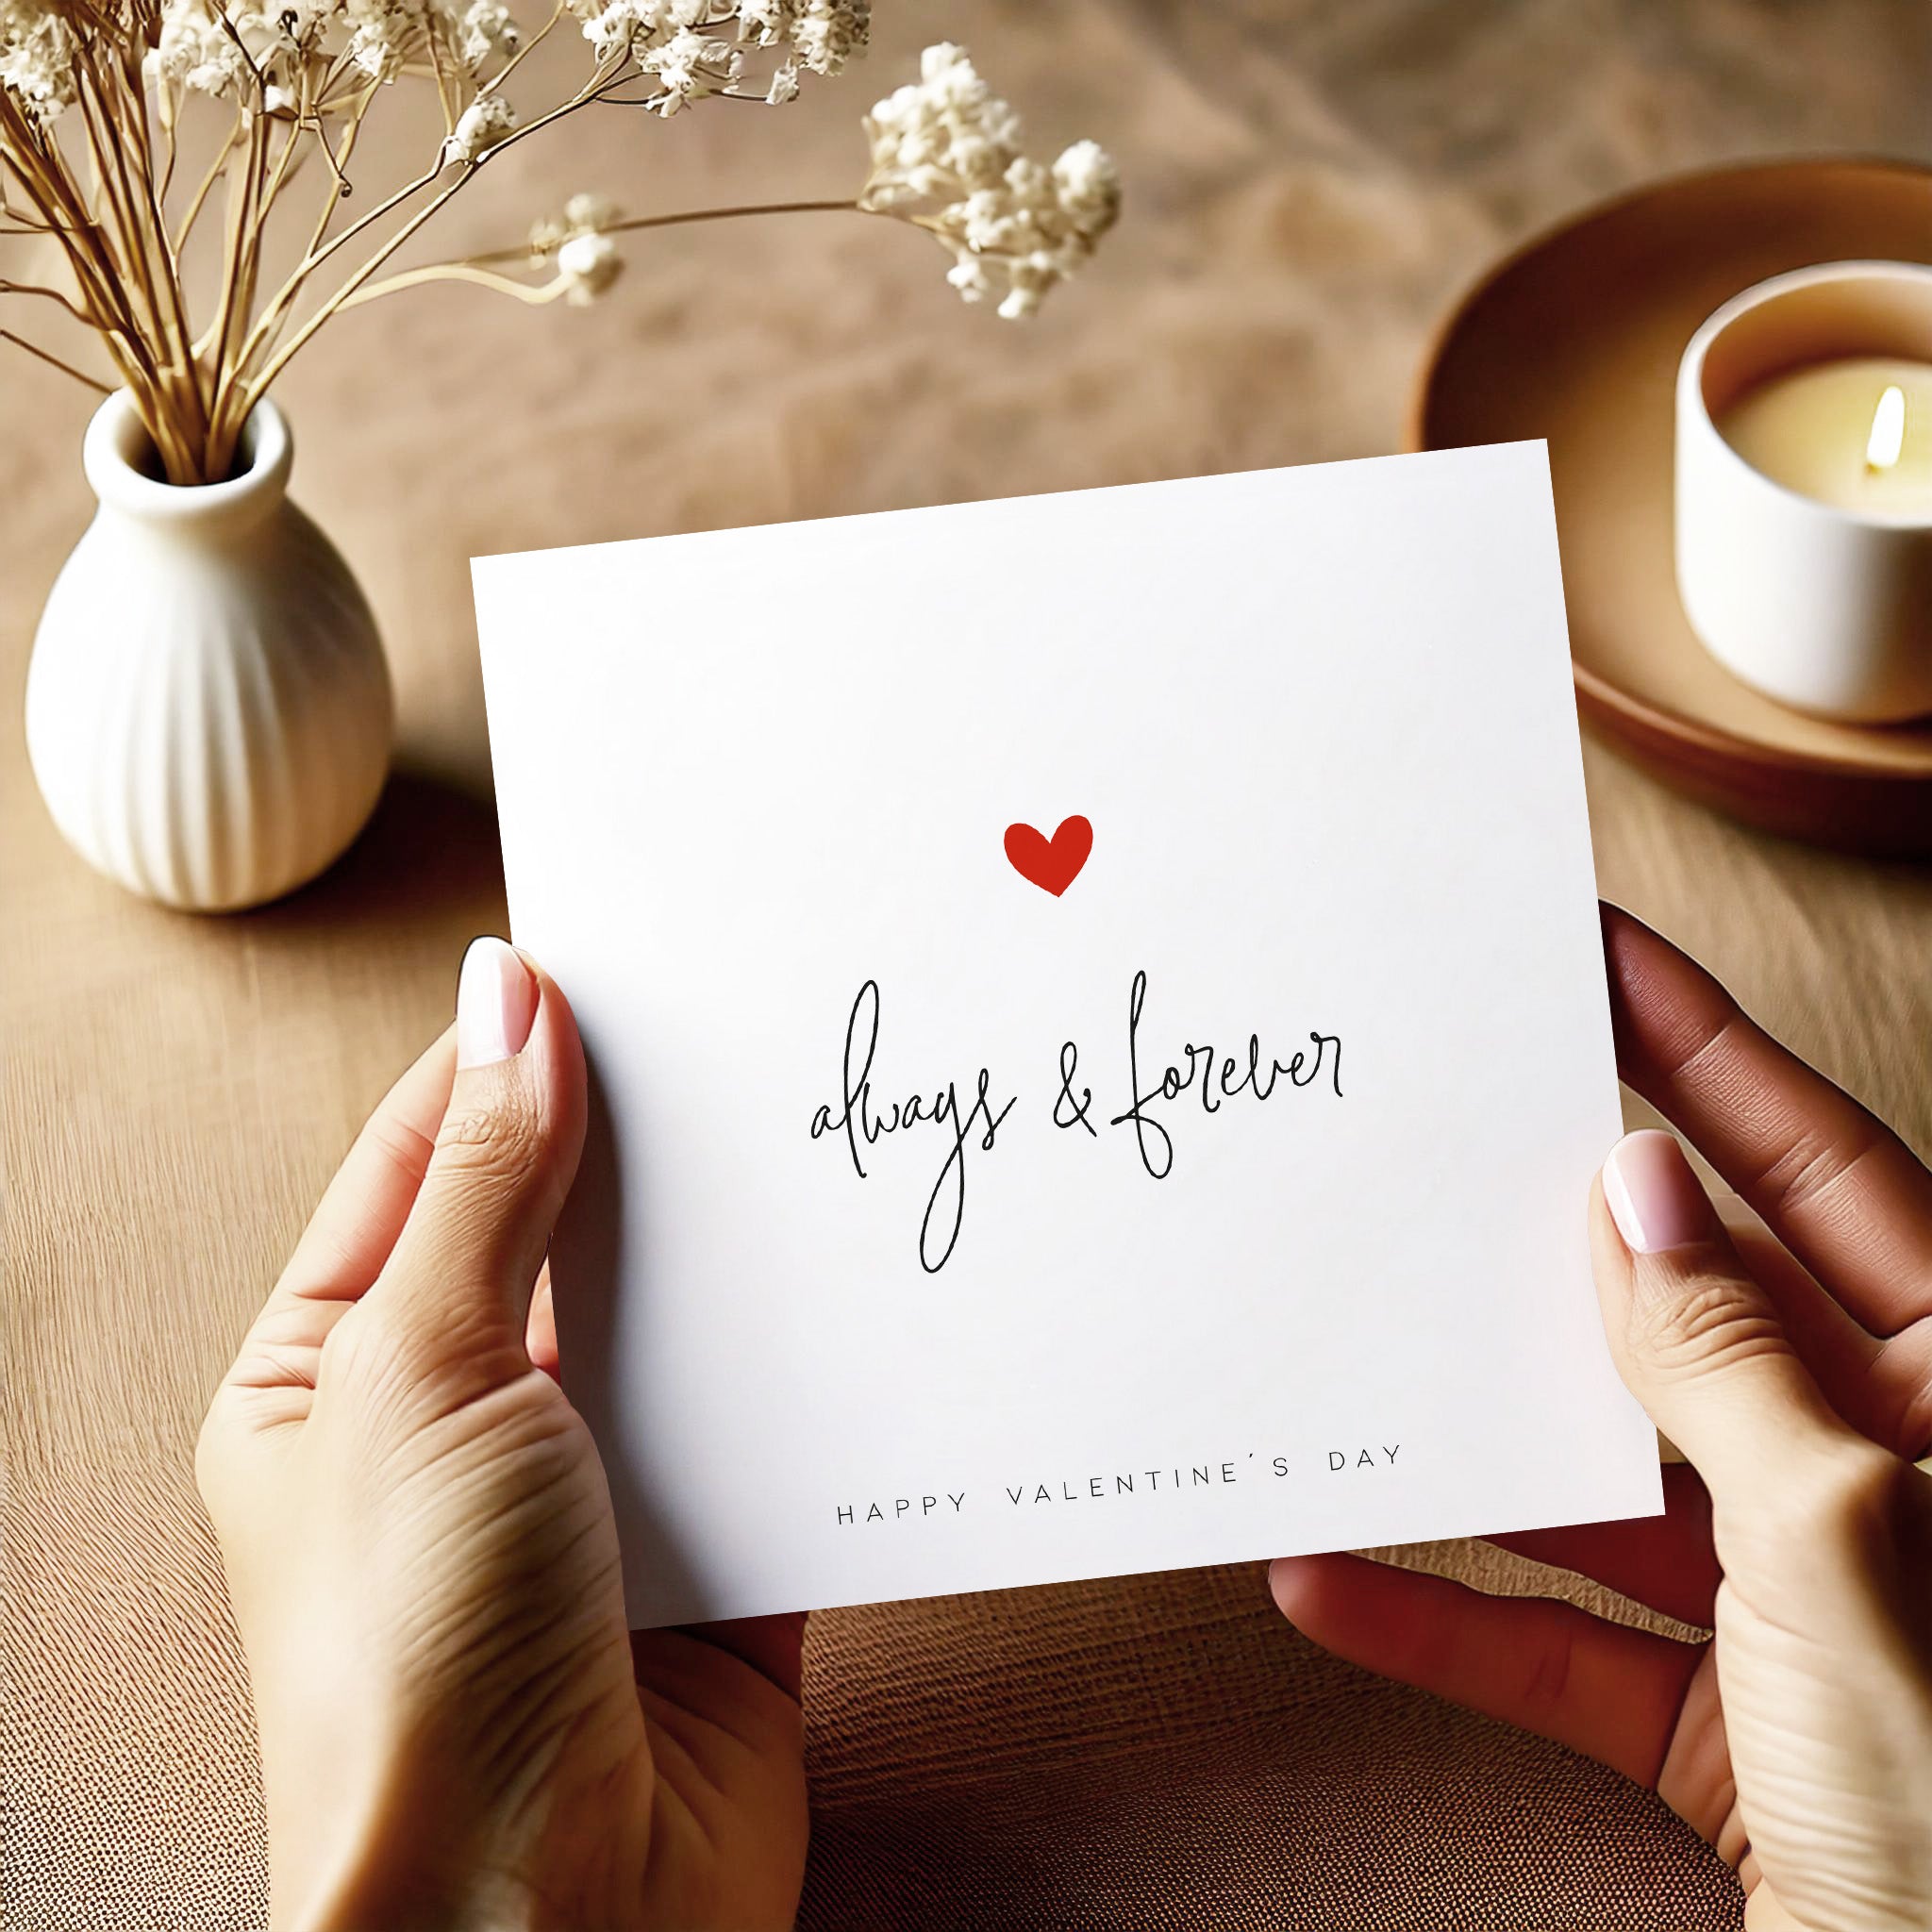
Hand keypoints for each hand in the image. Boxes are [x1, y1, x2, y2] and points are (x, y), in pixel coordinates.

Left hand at [197, 939, 807, 1931]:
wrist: (550, 1924)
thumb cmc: (414, 1668)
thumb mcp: (422, 1373)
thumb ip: (488, 1183)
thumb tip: (511, 997)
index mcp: (333, 1376)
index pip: (428, 1161)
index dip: (511, 1056)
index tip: (610, 967)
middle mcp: (460, 1425)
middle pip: (563, 1231)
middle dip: (644, 1147)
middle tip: (740, 1039)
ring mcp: (592, 1493)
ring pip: (679, 1322)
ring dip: (738, 1257)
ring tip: (812, 1145)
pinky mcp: (714, 1555)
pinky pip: (772, 1423)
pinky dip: (814, 1368)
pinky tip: (862, 1293)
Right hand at [1271, 907, 1931, 1931]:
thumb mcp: (1844, 1539)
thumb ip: (1729, 1361)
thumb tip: (1642, 1194)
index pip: (1823, 1169)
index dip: (1708, 1051)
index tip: (1599, 957)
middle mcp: (1882, 1477)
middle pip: (1695, 1309)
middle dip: (1565, 1234)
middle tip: (1454, 1131)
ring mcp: (1799, 1600)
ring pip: (1610, 1475)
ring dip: (1479, 1441)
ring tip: (1364, 1360)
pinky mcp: (1723, 1717)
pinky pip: (1562, 1639)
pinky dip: (1447, 1616)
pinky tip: (1334, 1582)